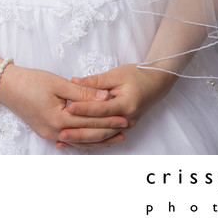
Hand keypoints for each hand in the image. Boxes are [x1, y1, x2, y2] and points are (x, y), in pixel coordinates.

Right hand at [0, 65, 128, 145]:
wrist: (6, 86)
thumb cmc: (31, 81)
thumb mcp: (58, 83)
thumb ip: (82, 92)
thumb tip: (105, 97)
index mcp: (58, 119)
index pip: (89, 121)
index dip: (108, 119)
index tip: (124, 116)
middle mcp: (54, 132)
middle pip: (87, 134)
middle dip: (107, 131)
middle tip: (125, 127)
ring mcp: (49, 134)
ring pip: (79, 140)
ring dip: (98, 138)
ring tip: (115, 136)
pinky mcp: (46, 132)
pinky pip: (70, 138)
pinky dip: (84, 138)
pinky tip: (93, 137)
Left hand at [56, 64, 175, 149]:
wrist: (156, 83)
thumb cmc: (137, 75)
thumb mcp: (116, 74)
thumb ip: (95, 80)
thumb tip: (74, 81)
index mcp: (127, 104)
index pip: (102, 110)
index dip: (85, 109)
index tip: (69, 108)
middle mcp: (127, 120)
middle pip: (100, 129)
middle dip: (80, 132)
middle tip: (61, 133)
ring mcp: (125, 127)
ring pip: (101, 137)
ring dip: (82, 140)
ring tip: (64, 141)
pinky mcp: (121, 129)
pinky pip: (104, 137)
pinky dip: (90, 140)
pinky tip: (75, 142)